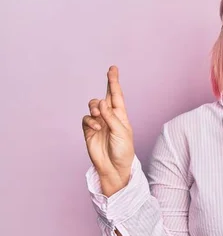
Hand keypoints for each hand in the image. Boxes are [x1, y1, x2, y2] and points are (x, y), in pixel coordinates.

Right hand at [82, 66, 134, 195]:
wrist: (114, 167)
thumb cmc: (123, 151)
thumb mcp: (121, 132)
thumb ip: (111, 116)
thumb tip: (101, 101)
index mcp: (121, 116)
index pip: (117, 95)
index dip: (114, 82)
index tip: (113, 68)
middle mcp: (109, 117)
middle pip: (106, 96)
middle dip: (108, 84)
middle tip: (109, 74)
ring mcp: (98, 123)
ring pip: (93, 106)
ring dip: (95, 108)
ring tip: (99, 117)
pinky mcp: (89, 130)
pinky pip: (86, 118)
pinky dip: (90, 121)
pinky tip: (96, 127)